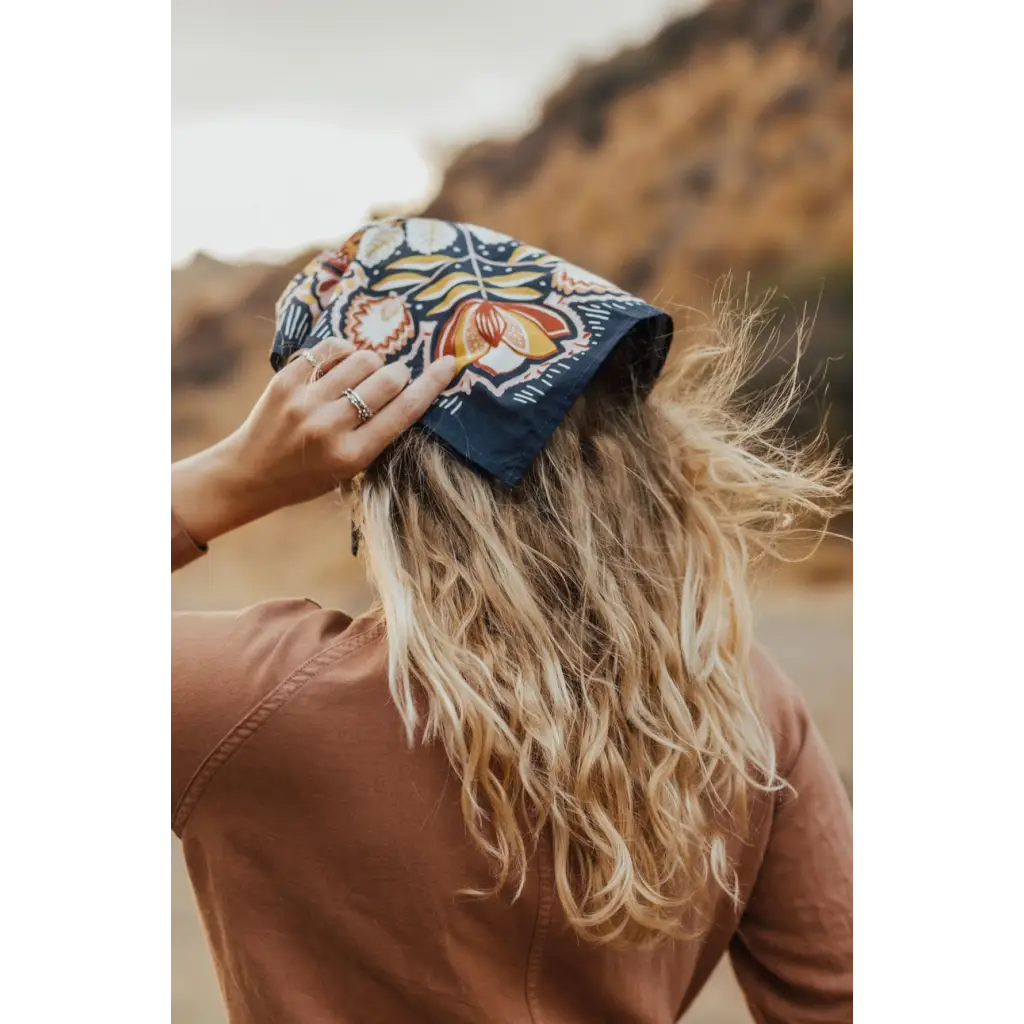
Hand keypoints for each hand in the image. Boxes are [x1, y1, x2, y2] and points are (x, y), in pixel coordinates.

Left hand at [169, 337, 457, 545]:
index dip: (431, 385)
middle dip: (398, 373)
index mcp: (352, 456)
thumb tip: (407, 386)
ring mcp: (305, 403)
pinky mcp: (284, 382)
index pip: (404, 412)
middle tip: (395, 377)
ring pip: (360, 359)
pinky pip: (327, 349)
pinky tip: (342, 359)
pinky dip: (342, 350)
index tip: (448, 365)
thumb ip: (378, 434)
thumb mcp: (351, 469)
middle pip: (385, 380)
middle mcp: (329, 428)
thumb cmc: (310, 475)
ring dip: (371, 360)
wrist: (250, 474)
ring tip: (365, 371)